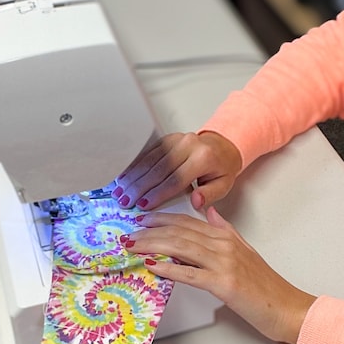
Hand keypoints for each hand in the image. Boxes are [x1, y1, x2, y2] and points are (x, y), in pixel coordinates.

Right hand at [114, 131, 242, 210]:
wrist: (222, 147)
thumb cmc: (221, 169)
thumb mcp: (223, 186)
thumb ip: (209, 195)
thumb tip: (196, 201)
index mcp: (203, 158)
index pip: (176, 179)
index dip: (157, 193)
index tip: (143, 205)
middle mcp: (188, 145)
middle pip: (158, 169)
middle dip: (139, 187)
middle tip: (124, 201)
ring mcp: (176, 139)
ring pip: (149, 159)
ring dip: (132, 177)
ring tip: (119, 191)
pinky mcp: (167, 138)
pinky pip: (147, 152)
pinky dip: (134, 166)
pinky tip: (124, 176)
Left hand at [125, 207, 316, 343]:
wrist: (288, 308)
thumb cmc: (267, 287)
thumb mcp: (246, 251)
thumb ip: (226, 231)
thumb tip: (211, 213)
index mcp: (227, 237)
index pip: (188, 222)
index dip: (162, 218)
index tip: (142, 219)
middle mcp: (224, 245)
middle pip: (180, 232)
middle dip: (151, 231)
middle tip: (128, 233)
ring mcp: (224, 263)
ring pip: (181, 247)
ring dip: (154, 245)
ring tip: (133, 246)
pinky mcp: (224, 284)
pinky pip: (191, 274)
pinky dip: (170, 268)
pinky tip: (154, 266)